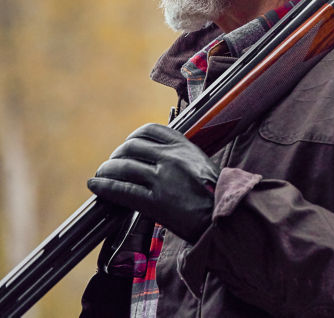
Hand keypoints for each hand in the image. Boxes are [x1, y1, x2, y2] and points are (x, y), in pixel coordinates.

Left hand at [88, 123, 218, 242]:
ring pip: (123, 167)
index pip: (151, 130)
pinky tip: (96, 185)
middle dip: (117, 155)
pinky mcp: (155, 202)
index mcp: (185, 147)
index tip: (128, 145)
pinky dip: (105, 187)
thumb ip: (181, 156)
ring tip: (101, 175)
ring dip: (107, 170)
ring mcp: (162, 179)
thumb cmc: (215, 193)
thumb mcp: (202, 164)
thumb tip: (156, 156)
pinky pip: (122, 190)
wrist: (222, 217)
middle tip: (112, 164)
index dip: (134, 137)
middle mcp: (172, 158)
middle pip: (132, 147)